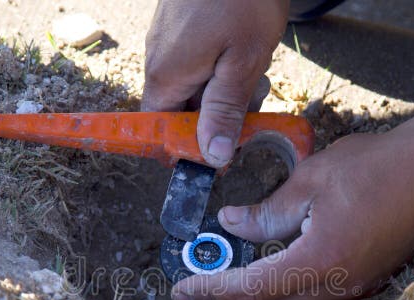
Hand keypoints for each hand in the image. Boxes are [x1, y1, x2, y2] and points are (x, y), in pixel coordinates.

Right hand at [143, 0, 289, 166]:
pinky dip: (224, 65)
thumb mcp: (242, 64)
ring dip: (226, 88)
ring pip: (195, 85)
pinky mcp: (181, 27)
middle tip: (252, 100)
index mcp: (166, 76)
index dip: (188, 147)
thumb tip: (211, 158)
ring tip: (254, 65)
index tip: (222, 151)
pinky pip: (199, 61)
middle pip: (182, 110)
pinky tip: (246, 47)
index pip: (161, 130)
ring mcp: (169, 41)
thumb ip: (224, 112)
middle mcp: (159, 61)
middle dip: (218, 114)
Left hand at [172, 90, 413, 299]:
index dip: (214, 290)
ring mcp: (354, 287)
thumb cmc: (375, 166)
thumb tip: (229, 226)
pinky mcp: (363, 279)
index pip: (253, 288)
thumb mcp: (309, 182)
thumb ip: (266, 213)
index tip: (181, 290)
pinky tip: (261, 298)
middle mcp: (338, 286)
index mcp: (321, 262)